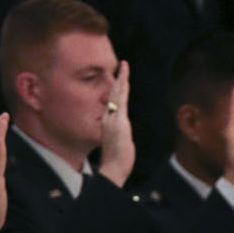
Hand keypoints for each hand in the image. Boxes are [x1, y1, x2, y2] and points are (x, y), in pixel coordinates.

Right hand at [98, 60, 135, 187]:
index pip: (113, 101)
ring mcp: (113, 119)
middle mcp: (109, 118)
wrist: (114, 168)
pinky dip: (122, 90)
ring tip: (124, 66)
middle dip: (119, 78)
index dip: (117, 88)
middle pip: (114, 94)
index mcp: (109, 122)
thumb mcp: (119, 142)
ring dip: (122, 79)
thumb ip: (120, 133)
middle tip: (124, 63)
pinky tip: (124, 80)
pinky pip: (120, 101)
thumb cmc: (117, 160)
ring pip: (117, 95)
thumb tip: (122, 131)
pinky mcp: (118, 122)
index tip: (121, 77)